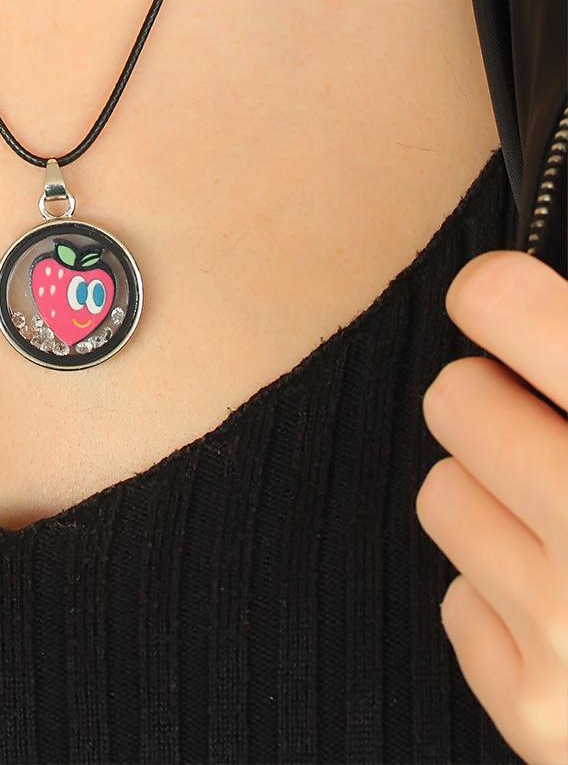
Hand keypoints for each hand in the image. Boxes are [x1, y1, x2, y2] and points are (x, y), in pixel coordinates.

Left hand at [417, 249, 567, 764]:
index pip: (504, 304)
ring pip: (444, 494)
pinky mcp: (536, 709)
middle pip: (454, 398)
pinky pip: (459, 602)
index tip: (507, 304)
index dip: (503, 297)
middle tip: (560, 433)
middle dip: (502, 407)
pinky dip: (507, 602)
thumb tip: (517, 289)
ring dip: (498, 503)